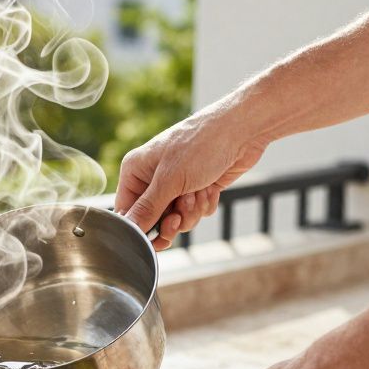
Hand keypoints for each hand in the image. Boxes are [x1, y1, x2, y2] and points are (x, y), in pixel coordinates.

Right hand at [115, 105, 268, 250]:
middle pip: (153, 220)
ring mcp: (176, 184)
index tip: (156, 237)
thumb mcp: (169, 180)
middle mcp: (153, 178)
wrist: (242, 131)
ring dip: (191, 212)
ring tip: (199, 192)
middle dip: (172, 220)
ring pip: (177, 219)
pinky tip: (210, 187)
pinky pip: (195, 213)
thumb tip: (130, 231)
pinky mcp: (197, 189)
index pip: (127, 211)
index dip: (140, 227)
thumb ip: (147, 209)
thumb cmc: (201, 145)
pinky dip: (204, 204)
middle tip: (179, 216)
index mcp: (136, 171)